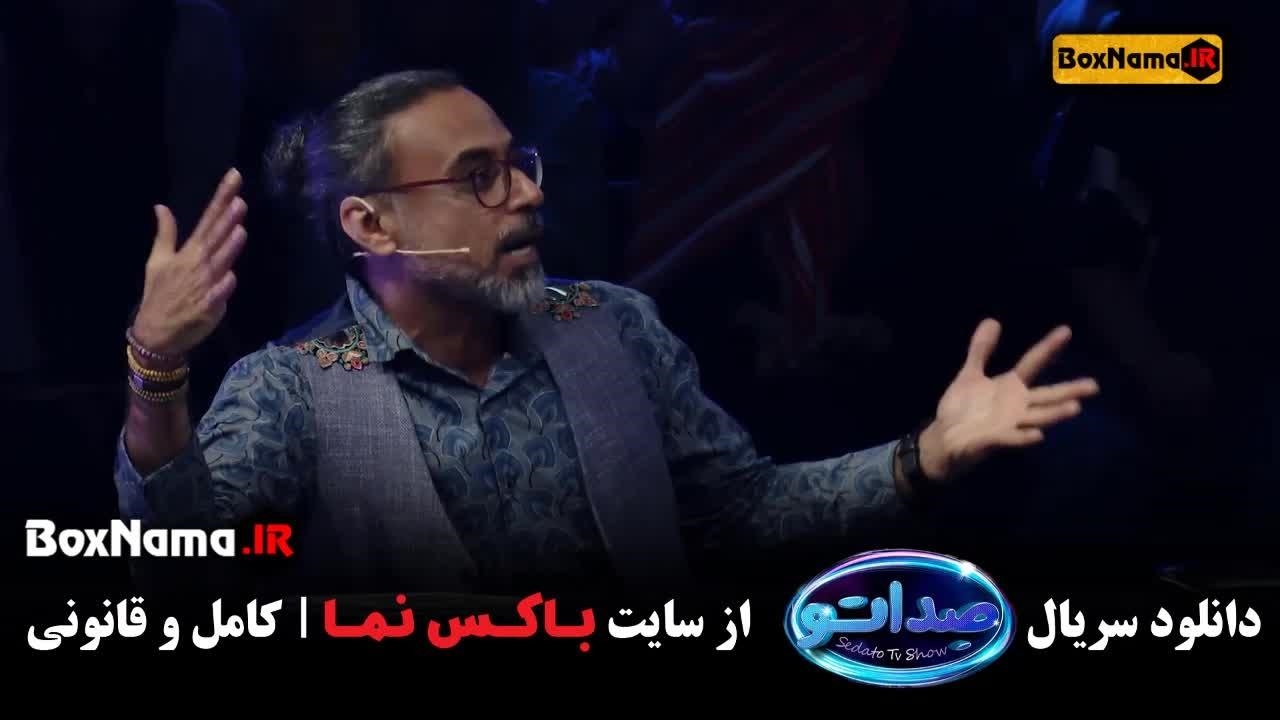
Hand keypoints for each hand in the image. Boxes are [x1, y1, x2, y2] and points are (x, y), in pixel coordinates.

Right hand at [131, 169, 246, 358]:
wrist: (156, 332)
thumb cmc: (159, 294)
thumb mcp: (157, 261)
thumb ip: (165, 234)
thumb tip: (161, 206)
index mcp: (187, 252)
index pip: (207, 219)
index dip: (221, 198)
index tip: (234, 178)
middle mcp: (196, 265)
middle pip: (215, 237)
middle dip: (226, 219)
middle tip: (240, 199)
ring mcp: (203, 285)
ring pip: (220, 263)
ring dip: (229, 247)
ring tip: (240, 228)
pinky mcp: (208, 306)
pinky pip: (218, 294)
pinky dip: (224, 285)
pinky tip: (231, 275)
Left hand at [917, 319, 1100, 481]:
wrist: (942, 439)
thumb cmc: (961, 409)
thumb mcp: (969, 375)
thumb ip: (981, 351)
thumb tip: (993, 320)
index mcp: (1011, 387)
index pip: (1033, 362)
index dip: (1048, 346)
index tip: (1066, 330)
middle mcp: (1016, 405)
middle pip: (1047, 396)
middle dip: (1069, 390)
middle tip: (1094, 385)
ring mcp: (1008, 424)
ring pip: (1037, 418)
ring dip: (1055, 414)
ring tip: (1075, 407)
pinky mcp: (994, 440)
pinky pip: (1011, 438)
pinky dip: (1024, 436)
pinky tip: (1038, 435)